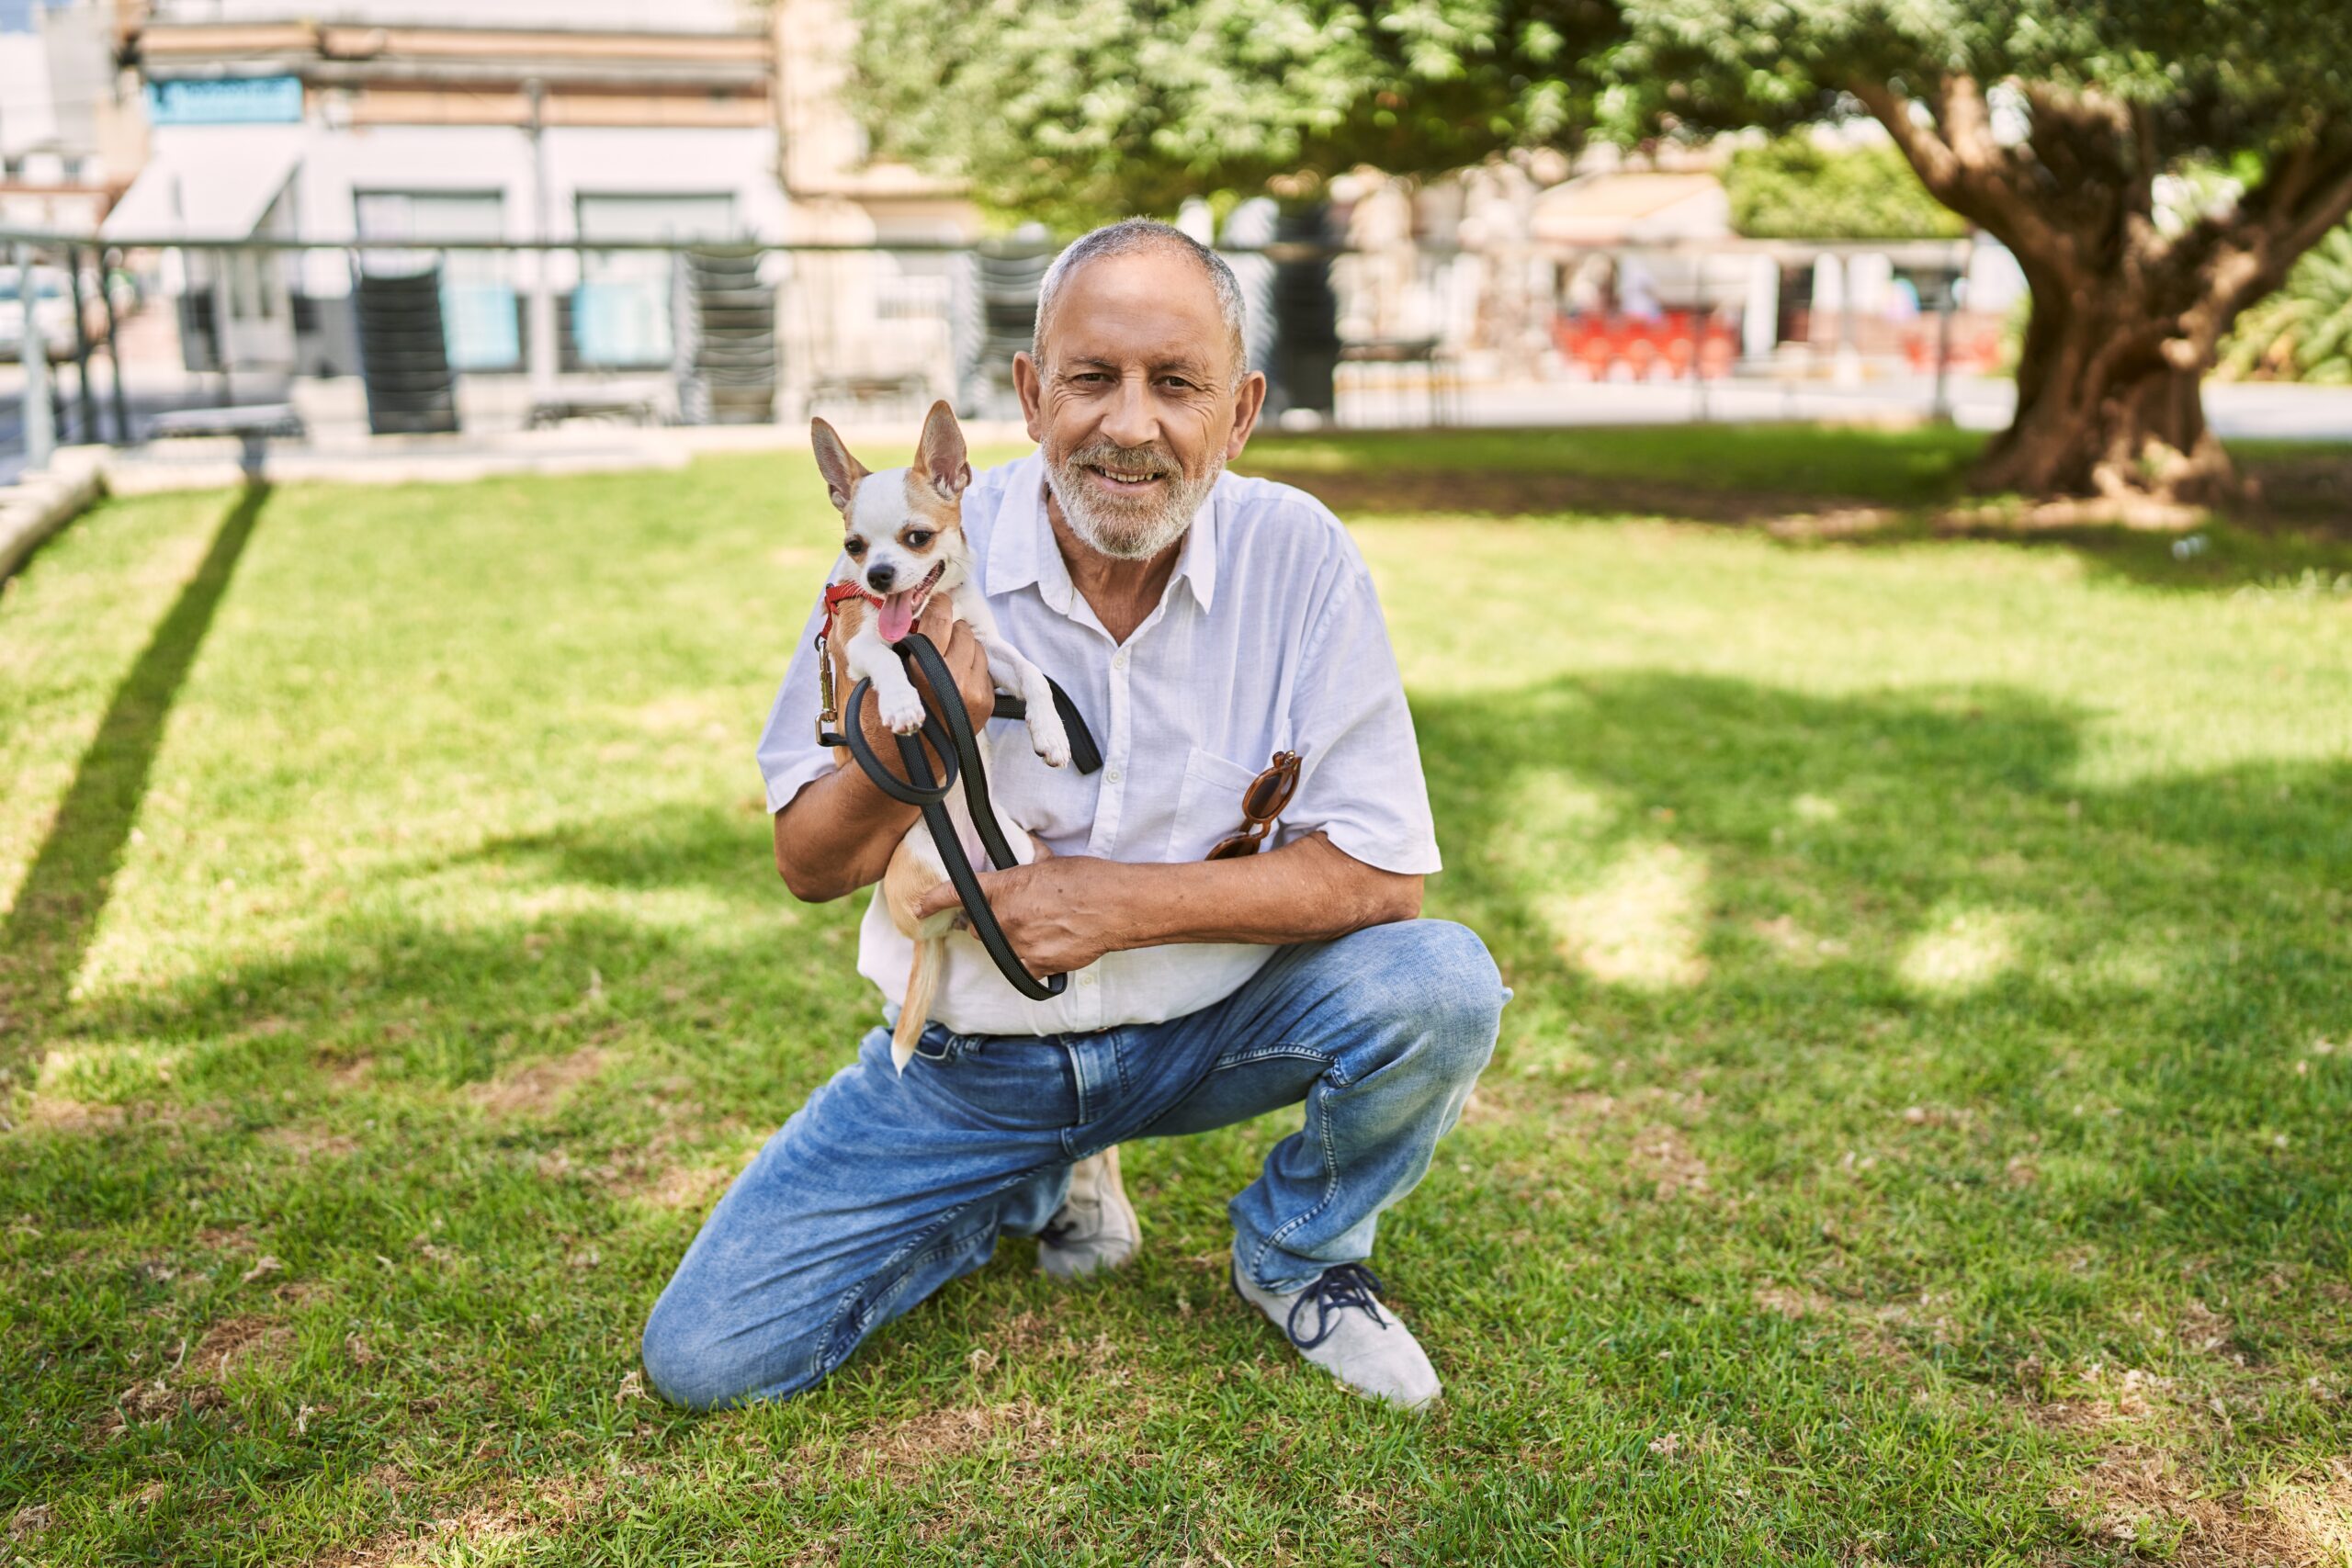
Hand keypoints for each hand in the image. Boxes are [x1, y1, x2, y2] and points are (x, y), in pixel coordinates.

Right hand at [853, 597, 995, 780]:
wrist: (904, 762)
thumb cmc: (882, 714)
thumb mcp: (881, 672)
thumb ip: (900, 640)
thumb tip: (917, 609)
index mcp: (922, 667)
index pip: (941, 616)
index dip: (936, 605)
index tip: (933, 604)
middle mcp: (952, 678)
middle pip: (963, 629)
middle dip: (949, 629)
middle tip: (936, 636)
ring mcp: (973, 692)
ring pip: (978, 646)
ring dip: (963, 646)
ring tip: (944, 656)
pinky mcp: (986, 703)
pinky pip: (984, 668)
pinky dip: (971, 667)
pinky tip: (954, 676)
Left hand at [910, 854, 1138, 975]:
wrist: (1115, 907)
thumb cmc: (1087, 880)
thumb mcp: (1049, 863)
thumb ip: (1026, 864)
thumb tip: (1022, 850)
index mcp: (1004, 889)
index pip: (957, 893)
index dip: (934, 900)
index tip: (920, 908)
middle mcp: (1004, 919)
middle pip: (978, 927)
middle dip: (990, 921)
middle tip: (1017, 912)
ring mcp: (1019, 946)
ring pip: (999, 947)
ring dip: (1010, 939)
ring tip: (1040, 927)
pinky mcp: (1036, 966)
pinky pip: (1021, 965)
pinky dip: (1030, 958)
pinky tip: (1050, 943)